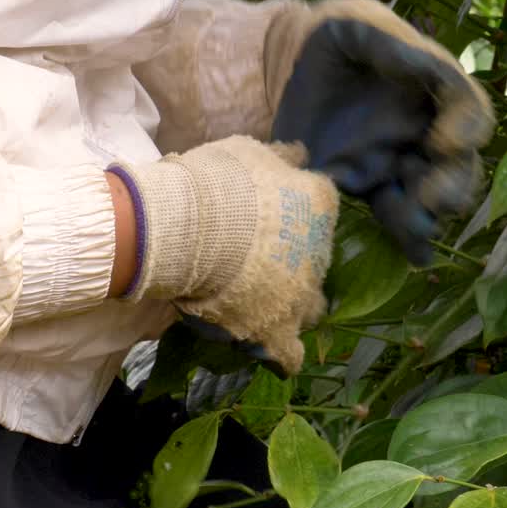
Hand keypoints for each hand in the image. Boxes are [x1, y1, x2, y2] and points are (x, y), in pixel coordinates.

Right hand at [108, 136, 337, 375]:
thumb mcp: (251, 153)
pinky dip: (284, 354)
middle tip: (264, 262)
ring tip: (266, 304)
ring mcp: (303, 294)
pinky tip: (274, 352)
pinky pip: (290, 354)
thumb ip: (282, 156)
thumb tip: (301, 153)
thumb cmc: (215, 183)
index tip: (277, 219)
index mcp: (319, 204)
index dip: (299, 216)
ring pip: (312, 307)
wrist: (185, 227)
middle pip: (318, 262)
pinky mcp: (279, 330)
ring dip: (295, 305)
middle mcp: (321, 252)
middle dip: (298, 263)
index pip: (322, 209)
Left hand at [264, 0, 494, 265]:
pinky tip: (414, 254)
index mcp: (434, 89)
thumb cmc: (334, 39)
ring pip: (434, 197)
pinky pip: (396, 217)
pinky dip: (409, 239)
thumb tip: (423, 69)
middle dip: (453, 185)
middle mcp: (427, 131)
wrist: (289, 63)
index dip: (466, 128)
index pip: (469, 109)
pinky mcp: (369, 186)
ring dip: (431, 215)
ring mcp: (400, 163)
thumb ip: (390, 47)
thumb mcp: (358, 28)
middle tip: (431, 197)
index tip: (442, 142)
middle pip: (460, 166)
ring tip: (417, 225)